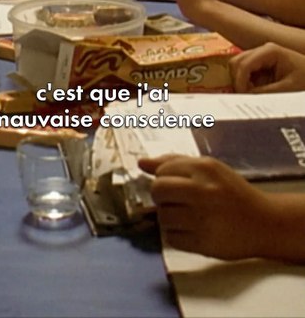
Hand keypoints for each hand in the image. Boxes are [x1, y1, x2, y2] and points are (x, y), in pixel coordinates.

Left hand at [139, 154, 270, 259]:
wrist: (264, 222)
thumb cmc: (233, 192)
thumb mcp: (210, 168)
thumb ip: (175, 162)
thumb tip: (142, 162)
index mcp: (204, 168)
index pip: (162, 170)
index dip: (164, 178)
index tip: (176, 184)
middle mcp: (202, 191)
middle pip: (158, 190)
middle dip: (161, 197)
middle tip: (176, 200)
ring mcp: (202, 218)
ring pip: (162, 216)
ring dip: (169, 217)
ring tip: (188, 216)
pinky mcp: (203, 243)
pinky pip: (171, 238)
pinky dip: (177, 235)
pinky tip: (193, 230)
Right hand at [230, 42, 304, 92]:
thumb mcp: (288, 88)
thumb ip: (265, 92)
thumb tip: (244, 97)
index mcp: (269, 51)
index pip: (244, 63)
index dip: (239, 80)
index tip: (241, 96)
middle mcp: (261, 50)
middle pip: (236, 62)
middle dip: (237, 80)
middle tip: (244, 96)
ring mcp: (259, 56)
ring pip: (237, 67)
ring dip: (239, 81)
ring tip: (249, 95)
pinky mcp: (259, 65)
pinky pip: (244, 72)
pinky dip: (244, 83)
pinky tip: (253, 92)